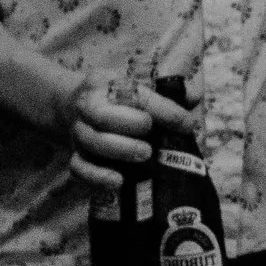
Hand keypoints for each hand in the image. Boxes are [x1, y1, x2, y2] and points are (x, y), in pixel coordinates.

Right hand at [57, 77, 196, 193]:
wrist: (72, 104)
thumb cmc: (116, 98)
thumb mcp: (136, 85)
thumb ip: (167, 92)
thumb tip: (193, 98)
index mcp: (107, 84)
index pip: (134, 93)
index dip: (162, 109)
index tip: (186, 124)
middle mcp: (88, 106)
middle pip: (102, 116)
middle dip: (131, 125)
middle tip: (153, 135)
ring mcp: (79, 132)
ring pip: (93, 142)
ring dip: (120, 151)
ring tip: (145, 155)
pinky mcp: (75, 155)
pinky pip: (79, 168)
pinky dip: (97, 177)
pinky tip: (118, 181)